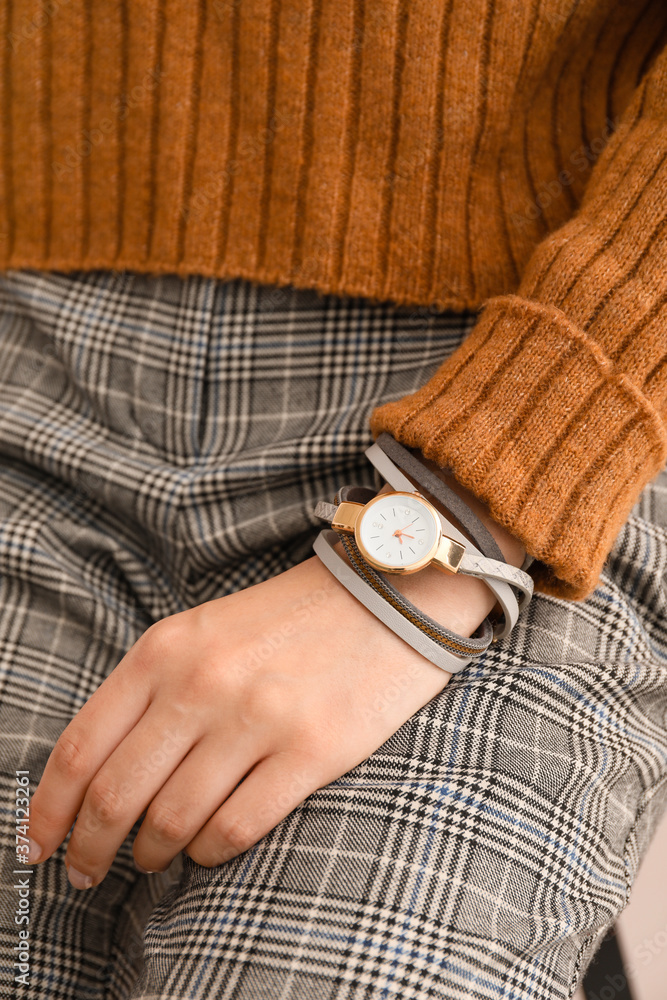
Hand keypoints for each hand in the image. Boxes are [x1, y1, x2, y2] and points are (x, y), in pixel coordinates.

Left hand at [26, 541, 495, 889]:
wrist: (384, 595)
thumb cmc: (288, 618)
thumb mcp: (202, 632)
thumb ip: (149, 690)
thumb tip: (100, 773)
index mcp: (166, 650)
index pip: (81, 747)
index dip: (47, 810)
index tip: (37, 845)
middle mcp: (202, 684)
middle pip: (116, 794)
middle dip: (90, 849)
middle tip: (87, 872)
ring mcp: (257, 718)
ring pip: (172, 820)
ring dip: (153, 853)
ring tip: (155, 856)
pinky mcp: (310, 750)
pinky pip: (235, 827)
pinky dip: (209, 851)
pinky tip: (208, 846)